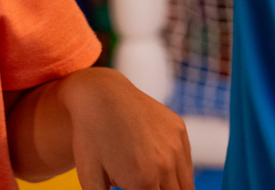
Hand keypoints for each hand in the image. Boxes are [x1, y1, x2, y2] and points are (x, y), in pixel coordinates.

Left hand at [58, 68, 192, 189]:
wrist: (98, 93)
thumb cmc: (90, 138)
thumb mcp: (89, 178)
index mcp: (143, 181)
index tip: (133, 189)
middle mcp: (166, 164)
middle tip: (141, 184)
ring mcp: (176, 146)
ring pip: (185, 186)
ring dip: (169, 189)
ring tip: (145, 178)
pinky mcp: (180, 131)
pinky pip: (185, 163)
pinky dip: (175, 171)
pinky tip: (152, 162)